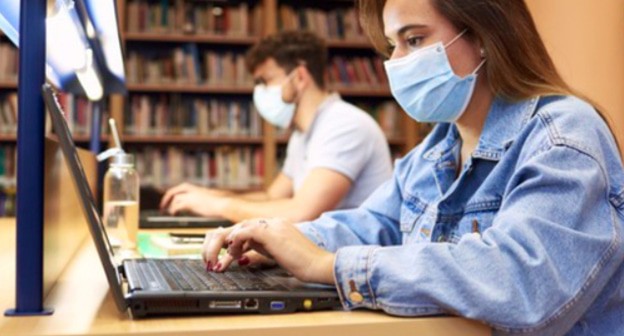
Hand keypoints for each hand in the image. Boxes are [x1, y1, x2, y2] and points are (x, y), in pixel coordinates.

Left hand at [159, 183, 230, 216]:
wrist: (224, 204)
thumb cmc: (223, 205)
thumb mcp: (214, 201)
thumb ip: (208, 202)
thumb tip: (208, 207)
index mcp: (200, 189)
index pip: (184, 187)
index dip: (177, 193)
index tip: (174, 198)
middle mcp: (195, 190)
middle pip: (177, 189)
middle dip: (169, 196)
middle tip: (164, 204)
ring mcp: (192, 196)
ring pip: (176, 198)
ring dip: (171, 205)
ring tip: (170, 212)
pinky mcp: (190, 202)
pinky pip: (177, 205)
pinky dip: (174, 209)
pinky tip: (174, 214)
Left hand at [202, 218, 335, 283]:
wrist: (318, 264)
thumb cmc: (302, 263)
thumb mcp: (274, 257)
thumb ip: (257, 253)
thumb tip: (239, 258)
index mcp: (273, 226)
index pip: (244, 229)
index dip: (229, 243)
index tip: (221, 259)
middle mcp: (271, 222)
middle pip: (237, 226)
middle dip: (219, 242)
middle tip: (209, 259)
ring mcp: (271, 225)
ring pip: (238, 227)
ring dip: (223, 245)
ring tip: (217, 261)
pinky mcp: (271, 232)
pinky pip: (245, 231)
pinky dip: (235, 242)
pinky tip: (232, 254)